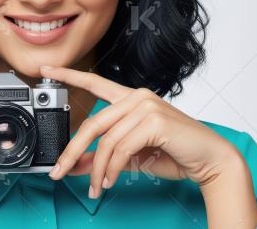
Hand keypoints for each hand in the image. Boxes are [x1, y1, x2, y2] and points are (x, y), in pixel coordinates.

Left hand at [40, 65, 246, 198]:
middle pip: (92, 124)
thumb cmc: (174, 153)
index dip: (67, 75)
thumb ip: (102, 156)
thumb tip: (74, 164)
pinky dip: (113, 169)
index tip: (45, 69)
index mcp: (130, 98)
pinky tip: (111, 181)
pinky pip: (121, 148)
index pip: (93, 83)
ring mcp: (146, 106)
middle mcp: (136, 96)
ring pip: (106, 140)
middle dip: (72, 151)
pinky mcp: (154, 120)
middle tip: (58, 172)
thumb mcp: (130, 155)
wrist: (211, 160)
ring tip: (96, 187)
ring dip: (97, 169)